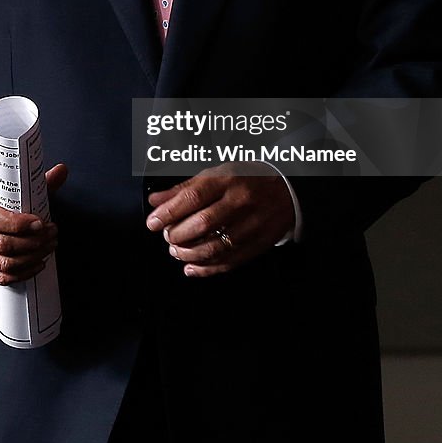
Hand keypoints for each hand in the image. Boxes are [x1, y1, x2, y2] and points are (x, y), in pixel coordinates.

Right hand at [0, 164, 67, 284]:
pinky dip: (21, 273)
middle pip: (1, 244)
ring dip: (31, 258)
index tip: (40, 222)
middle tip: (51, 234)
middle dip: (33, 242)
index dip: (20, 224)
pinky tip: (36, 263)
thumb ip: (31, 181)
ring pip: (2, 264)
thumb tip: (60, 171)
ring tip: (47, 246)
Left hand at [146, 166, 292, 276]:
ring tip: (176, 251)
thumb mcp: (217, 173)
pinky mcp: (259, 244)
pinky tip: (191, 267)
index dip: (168, 212)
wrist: (289, 189)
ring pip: (214, 247)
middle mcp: (240, 201)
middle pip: (202, 224)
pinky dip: (206, 269)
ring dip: (188, 254)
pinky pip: (229, 261)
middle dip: (177, 234)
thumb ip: (185, 187)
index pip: (192, 197)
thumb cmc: (247, 179)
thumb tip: (156, 200)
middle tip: (166, 236)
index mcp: (228, 179)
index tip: (152, 222)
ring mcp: (252, 224)